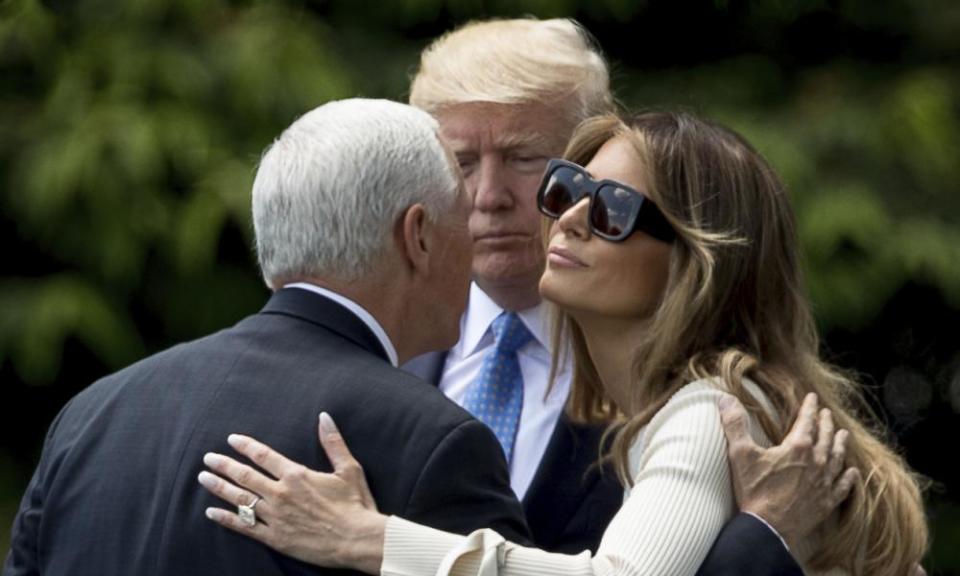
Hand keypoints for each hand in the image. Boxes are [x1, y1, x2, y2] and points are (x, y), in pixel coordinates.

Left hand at [199, 413, 386, 574]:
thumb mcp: (348, 469)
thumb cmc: (356, 504)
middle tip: (208, 458)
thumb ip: (333, 442)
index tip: (231, 440)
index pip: (264, 455)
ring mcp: (275, 517)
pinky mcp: (275, 538)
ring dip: (220, 487)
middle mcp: (281, 494)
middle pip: (245, 476)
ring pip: (241, 499)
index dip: (246, 446)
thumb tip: (324, 417)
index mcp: (297, 475)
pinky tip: (212, 512)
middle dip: (224, 465)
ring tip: (204, 478)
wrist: (358, 540)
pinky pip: (245, 527)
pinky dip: (226, 518)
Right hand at [718, 392, 859, 549]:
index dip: (809, 407)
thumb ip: (735, 424)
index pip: (807, 420)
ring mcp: (824, 483)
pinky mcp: (826, 502)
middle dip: (826, 423)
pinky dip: (848, 478)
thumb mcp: (740, 454)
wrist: (768, 528)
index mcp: (798, 447)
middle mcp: (817, 462)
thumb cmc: (755, 490)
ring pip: (837, 458)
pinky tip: (851, 472)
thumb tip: (725, 399)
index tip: (812, 397)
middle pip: (825, 437)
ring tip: (844, 435)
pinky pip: (842, 486)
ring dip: (840, 445)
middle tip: (827, 414)